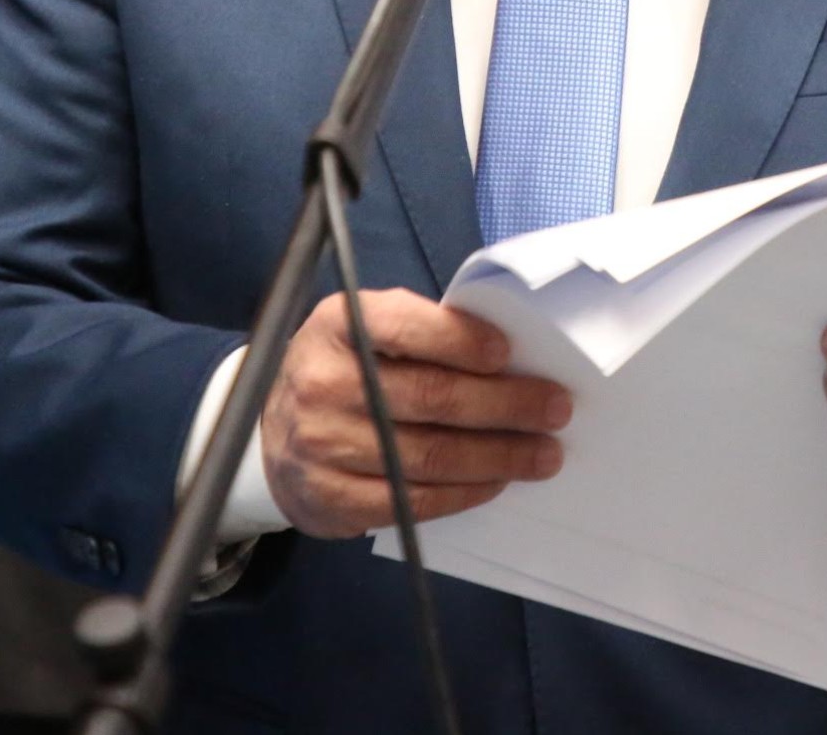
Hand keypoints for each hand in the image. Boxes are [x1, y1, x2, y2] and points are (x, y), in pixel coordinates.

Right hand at [261, 288, 569, 537]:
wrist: (271, 433)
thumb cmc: (343, 370)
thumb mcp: (365, 329)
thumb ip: (421, 330)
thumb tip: (507, 353)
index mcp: (338, 325)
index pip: (407, 328)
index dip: (462, 341)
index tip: (509, 353)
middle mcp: (323, 382)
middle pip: (432, 398)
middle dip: (506, 405)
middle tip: (555, 410)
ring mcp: (322, 445)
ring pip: (430, 456)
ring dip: (498, 457)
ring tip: (542, 454)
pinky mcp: (330, 498)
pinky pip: (411, 501)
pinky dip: (463, 494)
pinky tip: (494, 483)